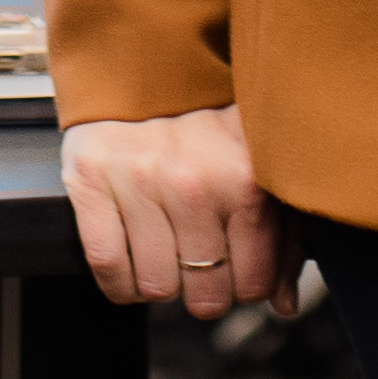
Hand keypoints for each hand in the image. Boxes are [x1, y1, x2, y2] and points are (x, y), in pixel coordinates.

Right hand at [65, 105, 281, 320]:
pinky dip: (120, 282)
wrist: (142, 72)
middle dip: (204, 290)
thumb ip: (285, 237)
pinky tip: (132, 264)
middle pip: (206, 296)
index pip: (253, 284)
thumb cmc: (210, 129)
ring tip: (165, 255)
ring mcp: (140, 182)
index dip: (244, 285)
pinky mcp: (92, 180)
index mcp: (245, 180)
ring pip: (156, 288)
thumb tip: (285, 306)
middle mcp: (194, 182)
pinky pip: (108, 267)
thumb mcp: (261, 171)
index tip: (234, 266)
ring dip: (162, 284)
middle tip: (198, 263)